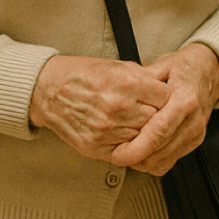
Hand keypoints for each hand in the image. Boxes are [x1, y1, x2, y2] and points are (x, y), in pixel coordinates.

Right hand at [28, 55, 168, 161]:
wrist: (50, 90)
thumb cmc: (84, 74)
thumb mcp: (117, 66)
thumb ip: (143, 78)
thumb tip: (165, 88)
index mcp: (126, 83)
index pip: (165, 97)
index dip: (168, 98)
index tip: (165, 98)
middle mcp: (117, 107)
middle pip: (156, 120)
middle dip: (160, 117)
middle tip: (156, 113)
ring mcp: (106, 130)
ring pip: (143, 139)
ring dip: (145, 134)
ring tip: (142, 125)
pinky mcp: (95, 147)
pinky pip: (125, 152)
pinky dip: (130, 146)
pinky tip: (129, 136)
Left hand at [111, 44, 218, 176]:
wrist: (209, 71)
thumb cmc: (184, 67)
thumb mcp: (163, 65)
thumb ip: (143, 80)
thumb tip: (120, 90)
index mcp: (185, 99)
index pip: (160, 131)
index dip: (137, 148)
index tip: (118, 154)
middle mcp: (193, 120)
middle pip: (161, 150)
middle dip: (135, 158)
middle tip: (116, 155)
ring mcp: (196, 133)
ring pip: (165, 160)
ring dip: (143, 161)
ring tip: (126, 152)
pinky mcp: (195, 141)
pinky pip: (171, 161)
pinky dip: (153, 162)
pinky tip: (143, 152)